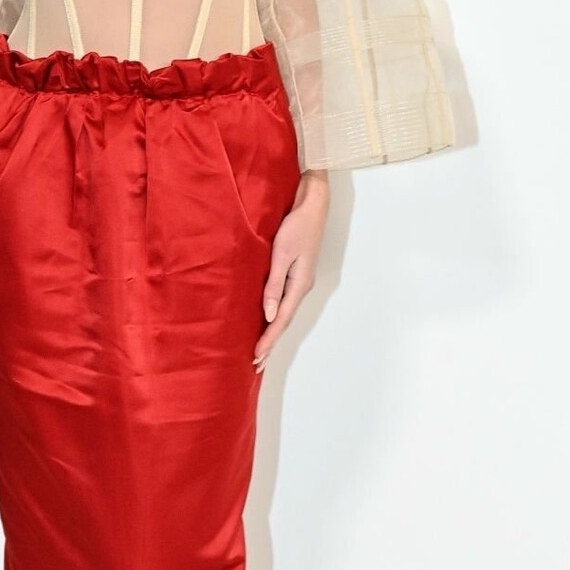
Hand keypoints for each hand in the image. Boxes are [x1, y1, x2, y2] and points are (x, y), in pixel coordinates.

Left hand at [252, 169, 328, 370]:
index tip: (256, 357)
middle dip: (270, 343)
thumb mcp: (281, 254)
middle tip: (256, 364)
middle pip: (284, 321)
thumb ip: (273, 284)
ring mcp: (300, 281)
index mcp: (299, 284)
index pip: (280, 319)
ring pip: (284, 313)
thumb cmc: (296, 226)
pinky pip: (284, 301)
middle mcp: (301, 286)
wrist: (313, 205)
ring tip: (261, 350)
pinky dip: (275, 316)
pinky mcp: (296, 273)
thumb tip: (268, 313)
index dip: (268, 339)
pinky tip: (268, 320)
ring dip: (272, 332)